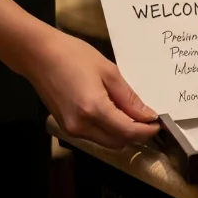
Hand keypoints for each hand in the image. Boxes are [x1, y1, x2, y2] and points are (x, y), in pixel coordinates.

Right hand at [25, 31, 159, 148]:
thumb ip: (129, 98)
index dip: (147, 131)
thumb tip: (147, 115)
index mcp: (94, 110)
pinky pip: (94, 136)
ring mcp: (71, 129)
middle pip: (118, 142)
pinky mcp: (66, 127)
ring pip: (107, 142)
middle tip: (148, 118)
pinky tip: (114, 113)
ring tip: (132, 114)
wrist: (38, 55)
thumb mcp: (109, 72)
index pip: (128, 132)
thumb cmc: (73, 56)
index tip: (159, 123)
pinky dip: (108, 130)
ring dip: (123, 133)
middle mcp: (81, 125)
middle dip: (137, 134)